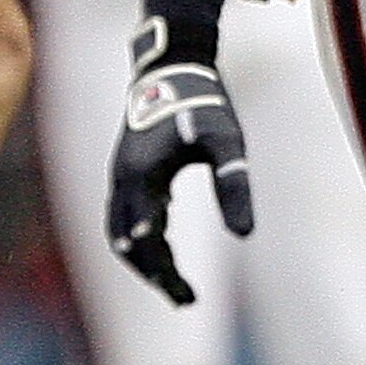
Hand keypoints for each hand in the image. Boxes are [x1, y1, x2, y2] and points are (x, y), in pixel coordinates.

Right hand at [105, 20, 252, 305]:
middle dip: (154, 274)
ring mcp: (121, 174)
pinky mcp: (127, 167)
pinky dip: (142, 235)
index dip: (165, 274)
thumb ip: (233, 186)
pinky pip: (125, 212)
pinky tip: (165, 239)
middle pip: (127, 243)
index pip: (146, 243)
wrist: (173, 65)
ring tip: (173, 280)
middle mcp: (123, 180)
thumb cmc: (204, 101)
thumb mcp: (227, 144)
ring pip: (121, 230)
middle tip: (186, 299)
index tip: (190, 299)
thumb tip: (244, 235)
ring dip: (144, 258)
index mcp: (141, 179)